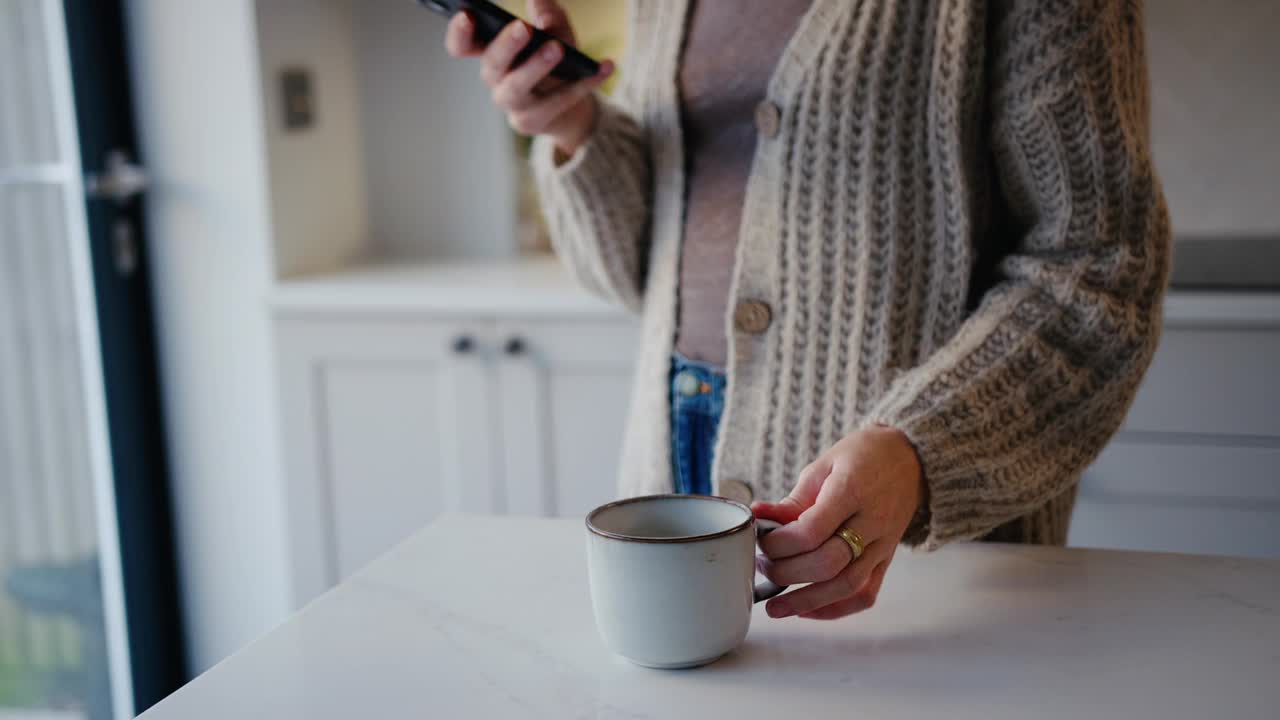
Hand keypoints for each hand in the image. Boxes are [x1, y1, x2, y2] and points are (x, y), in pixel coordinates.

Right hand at [444, 0, 614, 156]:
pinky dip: (584, 83)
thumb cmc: (555, 58)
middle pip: (491, 63)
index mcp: (491, 52)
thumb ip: (547, 14)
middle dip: (505, 46)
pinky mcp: (532, 122)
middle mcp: (495, 79)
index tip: (467, 15)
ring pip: (517, 87)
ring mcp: (511, 103)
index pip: (462, 45)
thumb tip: (538, 0)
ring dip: (536, 66)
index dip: (459, 33)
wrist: (570, 102)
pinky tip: (605, 65)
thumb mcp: (555, 30)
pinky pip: (558, 100)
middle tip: (523, 29)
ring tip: (557, 47)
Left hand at [752, 426, 923, 619]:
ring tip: (775, 607)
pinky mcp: (887, 560)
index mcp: (851, 491)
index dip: (781, 544)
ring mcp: (883, 545)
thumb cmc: (862, 457)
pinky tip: (808, 610)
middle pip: (827, 563)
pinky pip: (865, 595)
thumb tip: (758, 517)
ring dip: (806, 601)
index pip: (812, 531)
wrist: (910, 459)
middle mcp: (872, 522)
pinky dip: (836, 609)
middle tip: (764, 567)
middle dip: (787, 573)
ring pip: (846, 586)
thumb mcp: (824, 466)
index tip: (763, 542)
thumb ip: (793, 499)